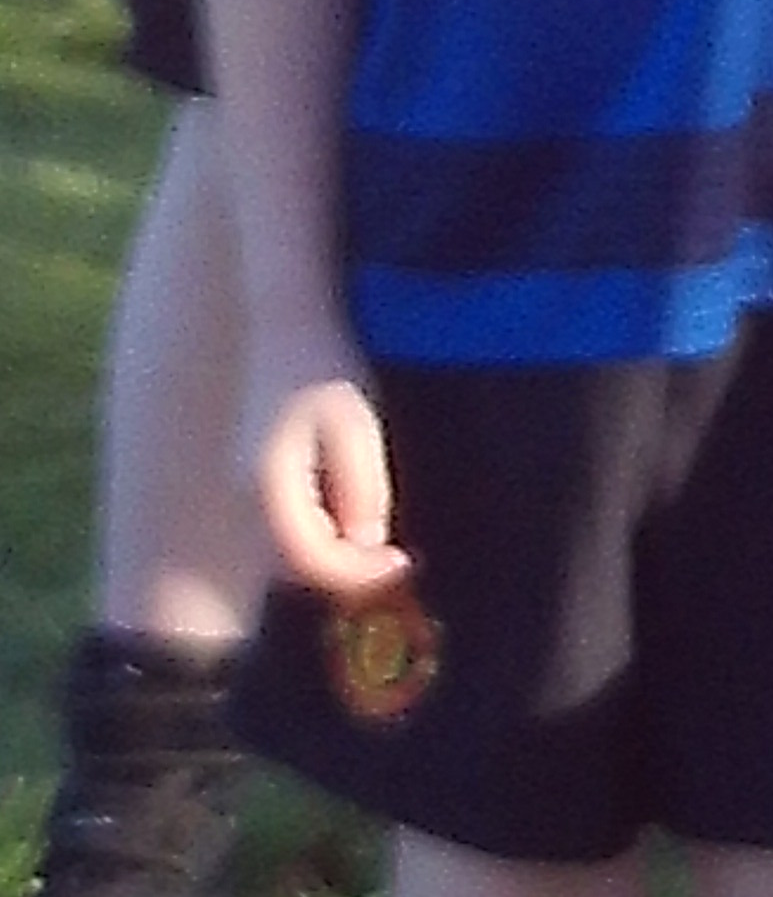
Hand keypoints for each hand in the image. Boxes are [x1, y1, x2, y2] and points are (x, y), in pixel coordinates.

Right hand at [249, 341, 405, 600]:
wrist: (282, 322)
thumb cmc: (322, 366)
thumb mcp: (355, 424)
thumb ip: (361, 487)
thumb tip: (366, 540)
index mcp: (268, 483)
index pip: (311, 561)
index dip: (357, 574)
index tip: (401, 560)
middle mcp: (249, 491)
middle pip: (300, 560)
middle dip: (349, 564)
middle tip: (396, 555)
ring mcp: (248, 484)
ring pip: (297, 542)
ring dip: (340, 544)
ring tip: (378, 522)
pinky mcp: (260, 474)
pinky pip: (295, 520)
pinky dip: (329, 523)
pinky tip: (354, 499)